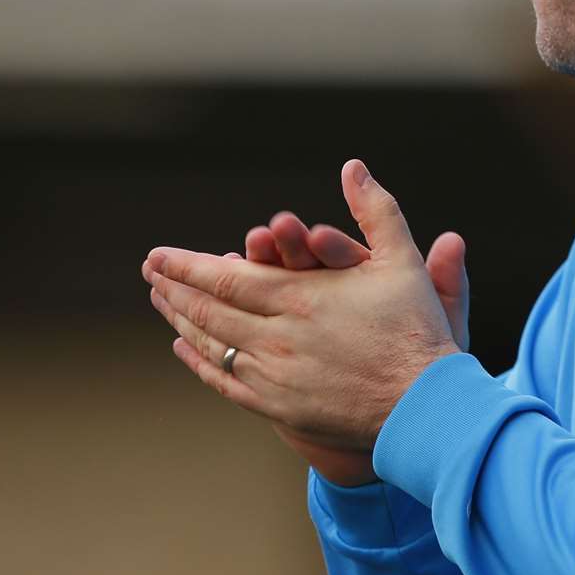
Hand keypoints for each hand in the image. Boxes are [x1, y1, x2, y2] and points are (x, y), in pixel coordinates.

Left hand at [143, 160, 461, 451]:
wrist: (425, 406)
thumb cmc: (416, 330)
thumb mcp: (402, 260)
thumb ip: (375, 210)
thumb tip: (354, 167)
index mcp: (299, 298)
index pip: (225, 277)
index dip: (187, 265)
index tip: (159, 255)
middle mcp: (276, 337)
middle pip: (208, 310)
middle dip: (174, 288)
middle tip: (150, 272)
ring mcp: (274, 376)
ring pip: (212, 344)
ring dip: (181, 320)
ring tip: (161, 302)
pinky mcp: (279, 407)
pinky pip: (226, 381)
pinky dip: (200, 362)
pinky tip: (186, 349)